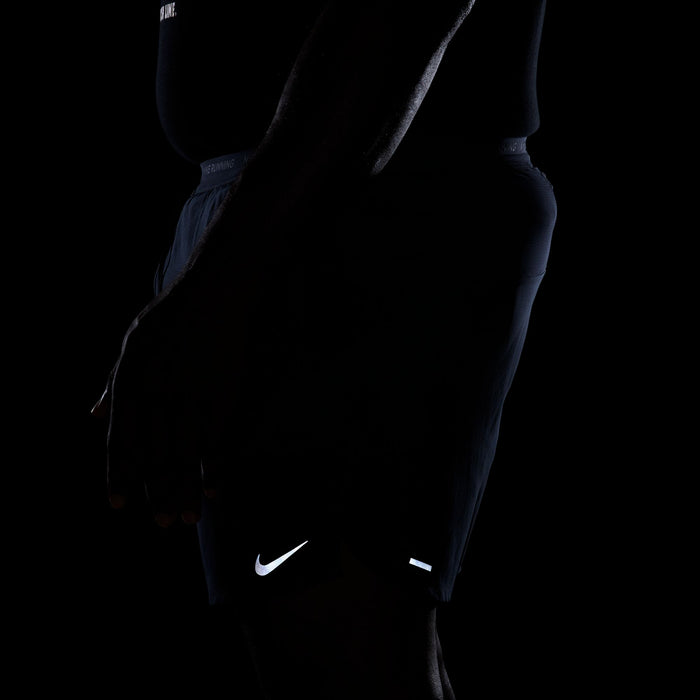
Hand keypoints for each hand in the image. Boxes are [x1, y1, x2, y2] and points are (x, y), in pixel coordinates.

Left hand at [93, 285, 240, 525]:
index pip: (121, 439)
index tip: (119, 503)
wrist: (215, 294)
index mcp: (132, 381)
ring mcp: (193, 395)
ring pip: (186, 454)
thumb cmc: (171, 319)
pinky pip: (218, 439)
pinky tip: (215, 490)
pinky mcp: (223, 394)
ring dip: (186, 490)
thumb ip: (115, 384)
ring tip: (186, 519)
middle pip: (155, 454)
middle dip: (157, 492)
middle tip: (161, 523)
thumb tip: (94, 416)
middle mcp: (159, 393)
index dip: (120, 474)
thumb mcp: (133, 345)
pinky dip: (216, 468)